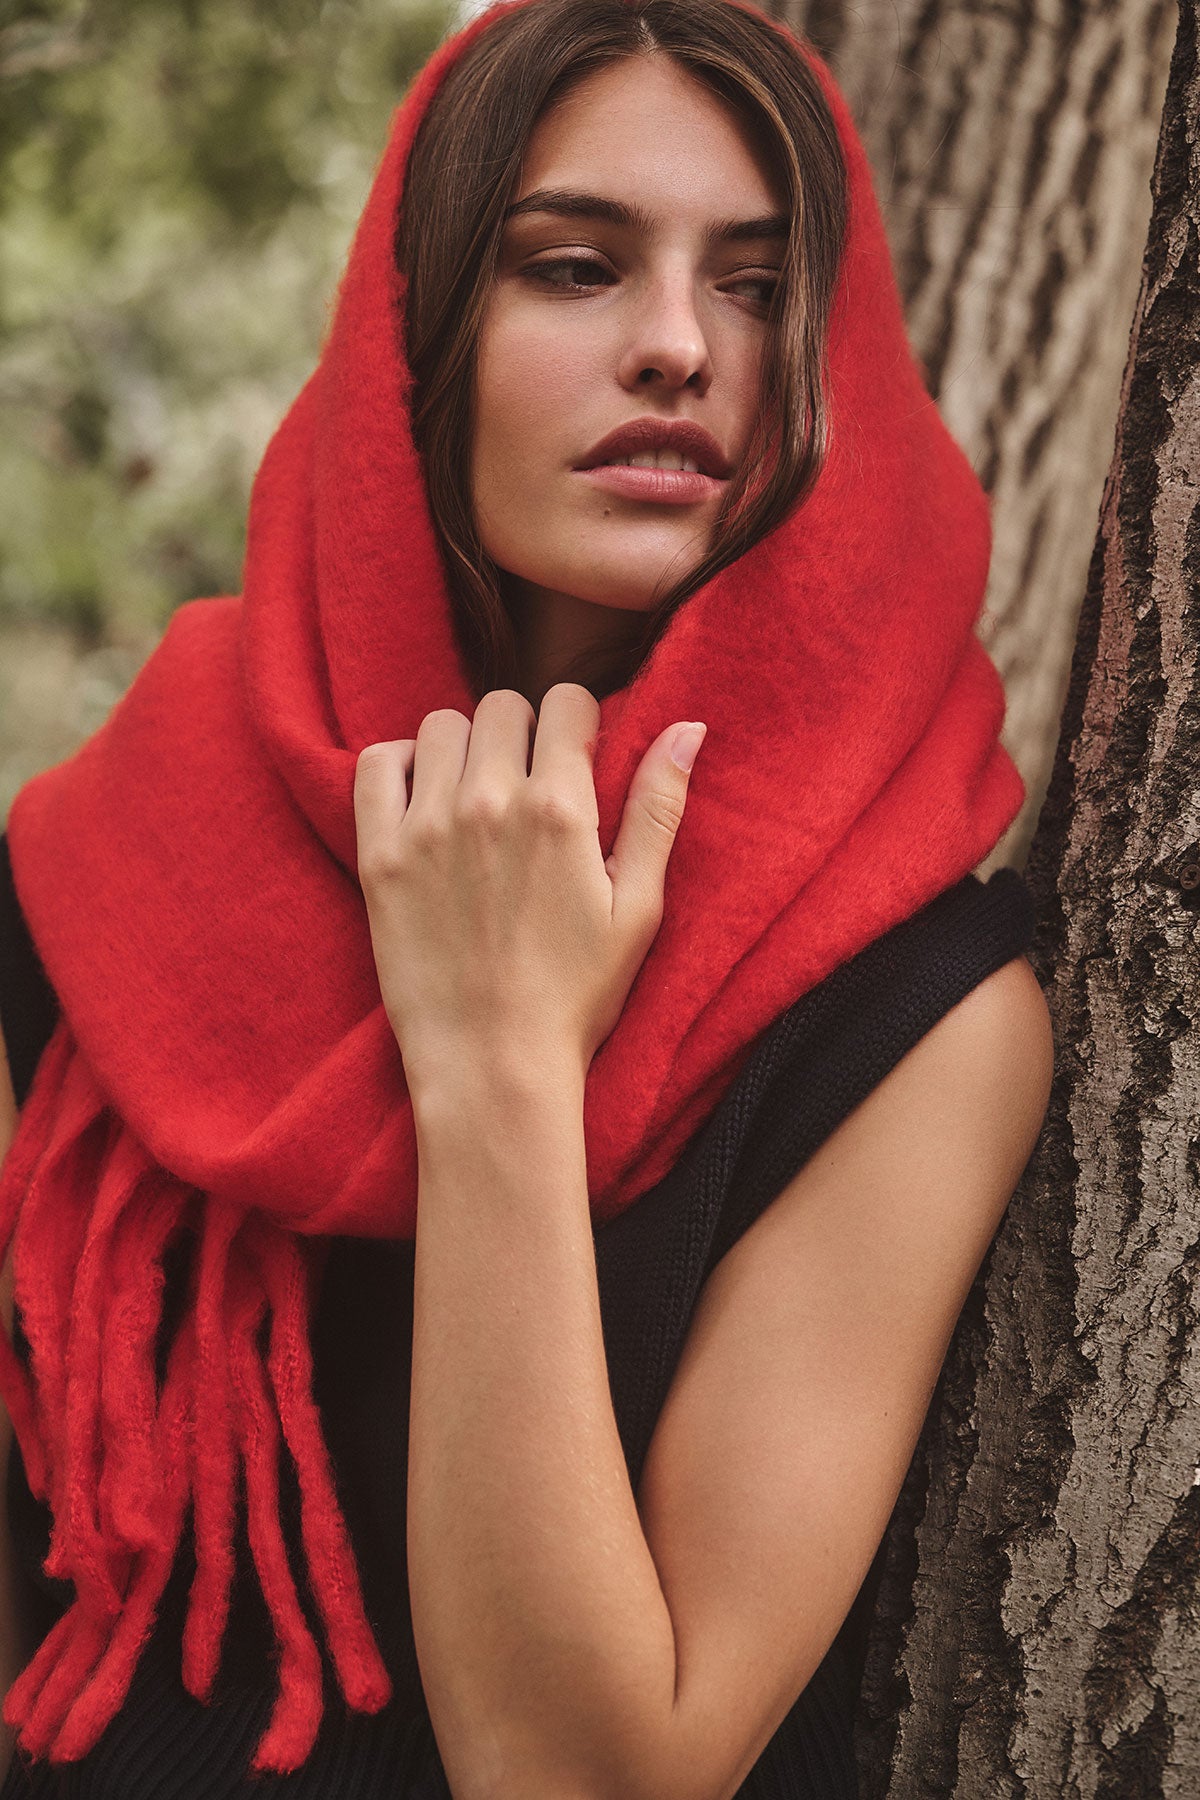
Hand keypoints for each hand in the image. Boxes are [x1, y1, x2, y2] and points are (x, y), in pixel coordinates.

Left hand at [353, 683, 705, 1090]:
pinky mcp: (380, 855)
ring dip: (465, 747)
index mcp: (560, 809)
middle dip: (523, 732)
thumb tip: (689, 727)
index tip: (576, 759)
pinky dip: (400, 766)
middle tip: (529, 784)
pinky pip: (377, 763)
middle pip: (503, 705)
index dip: (578, 723)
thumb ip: (658, 809)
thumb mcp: (639, 907)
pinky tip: (424, 799)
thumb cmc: (576, 995)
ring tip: (477, 795)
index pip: (566, 702)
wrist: (493, 1064)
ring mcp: (427, 826)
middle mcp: (490, 802)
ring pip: (442, 725)